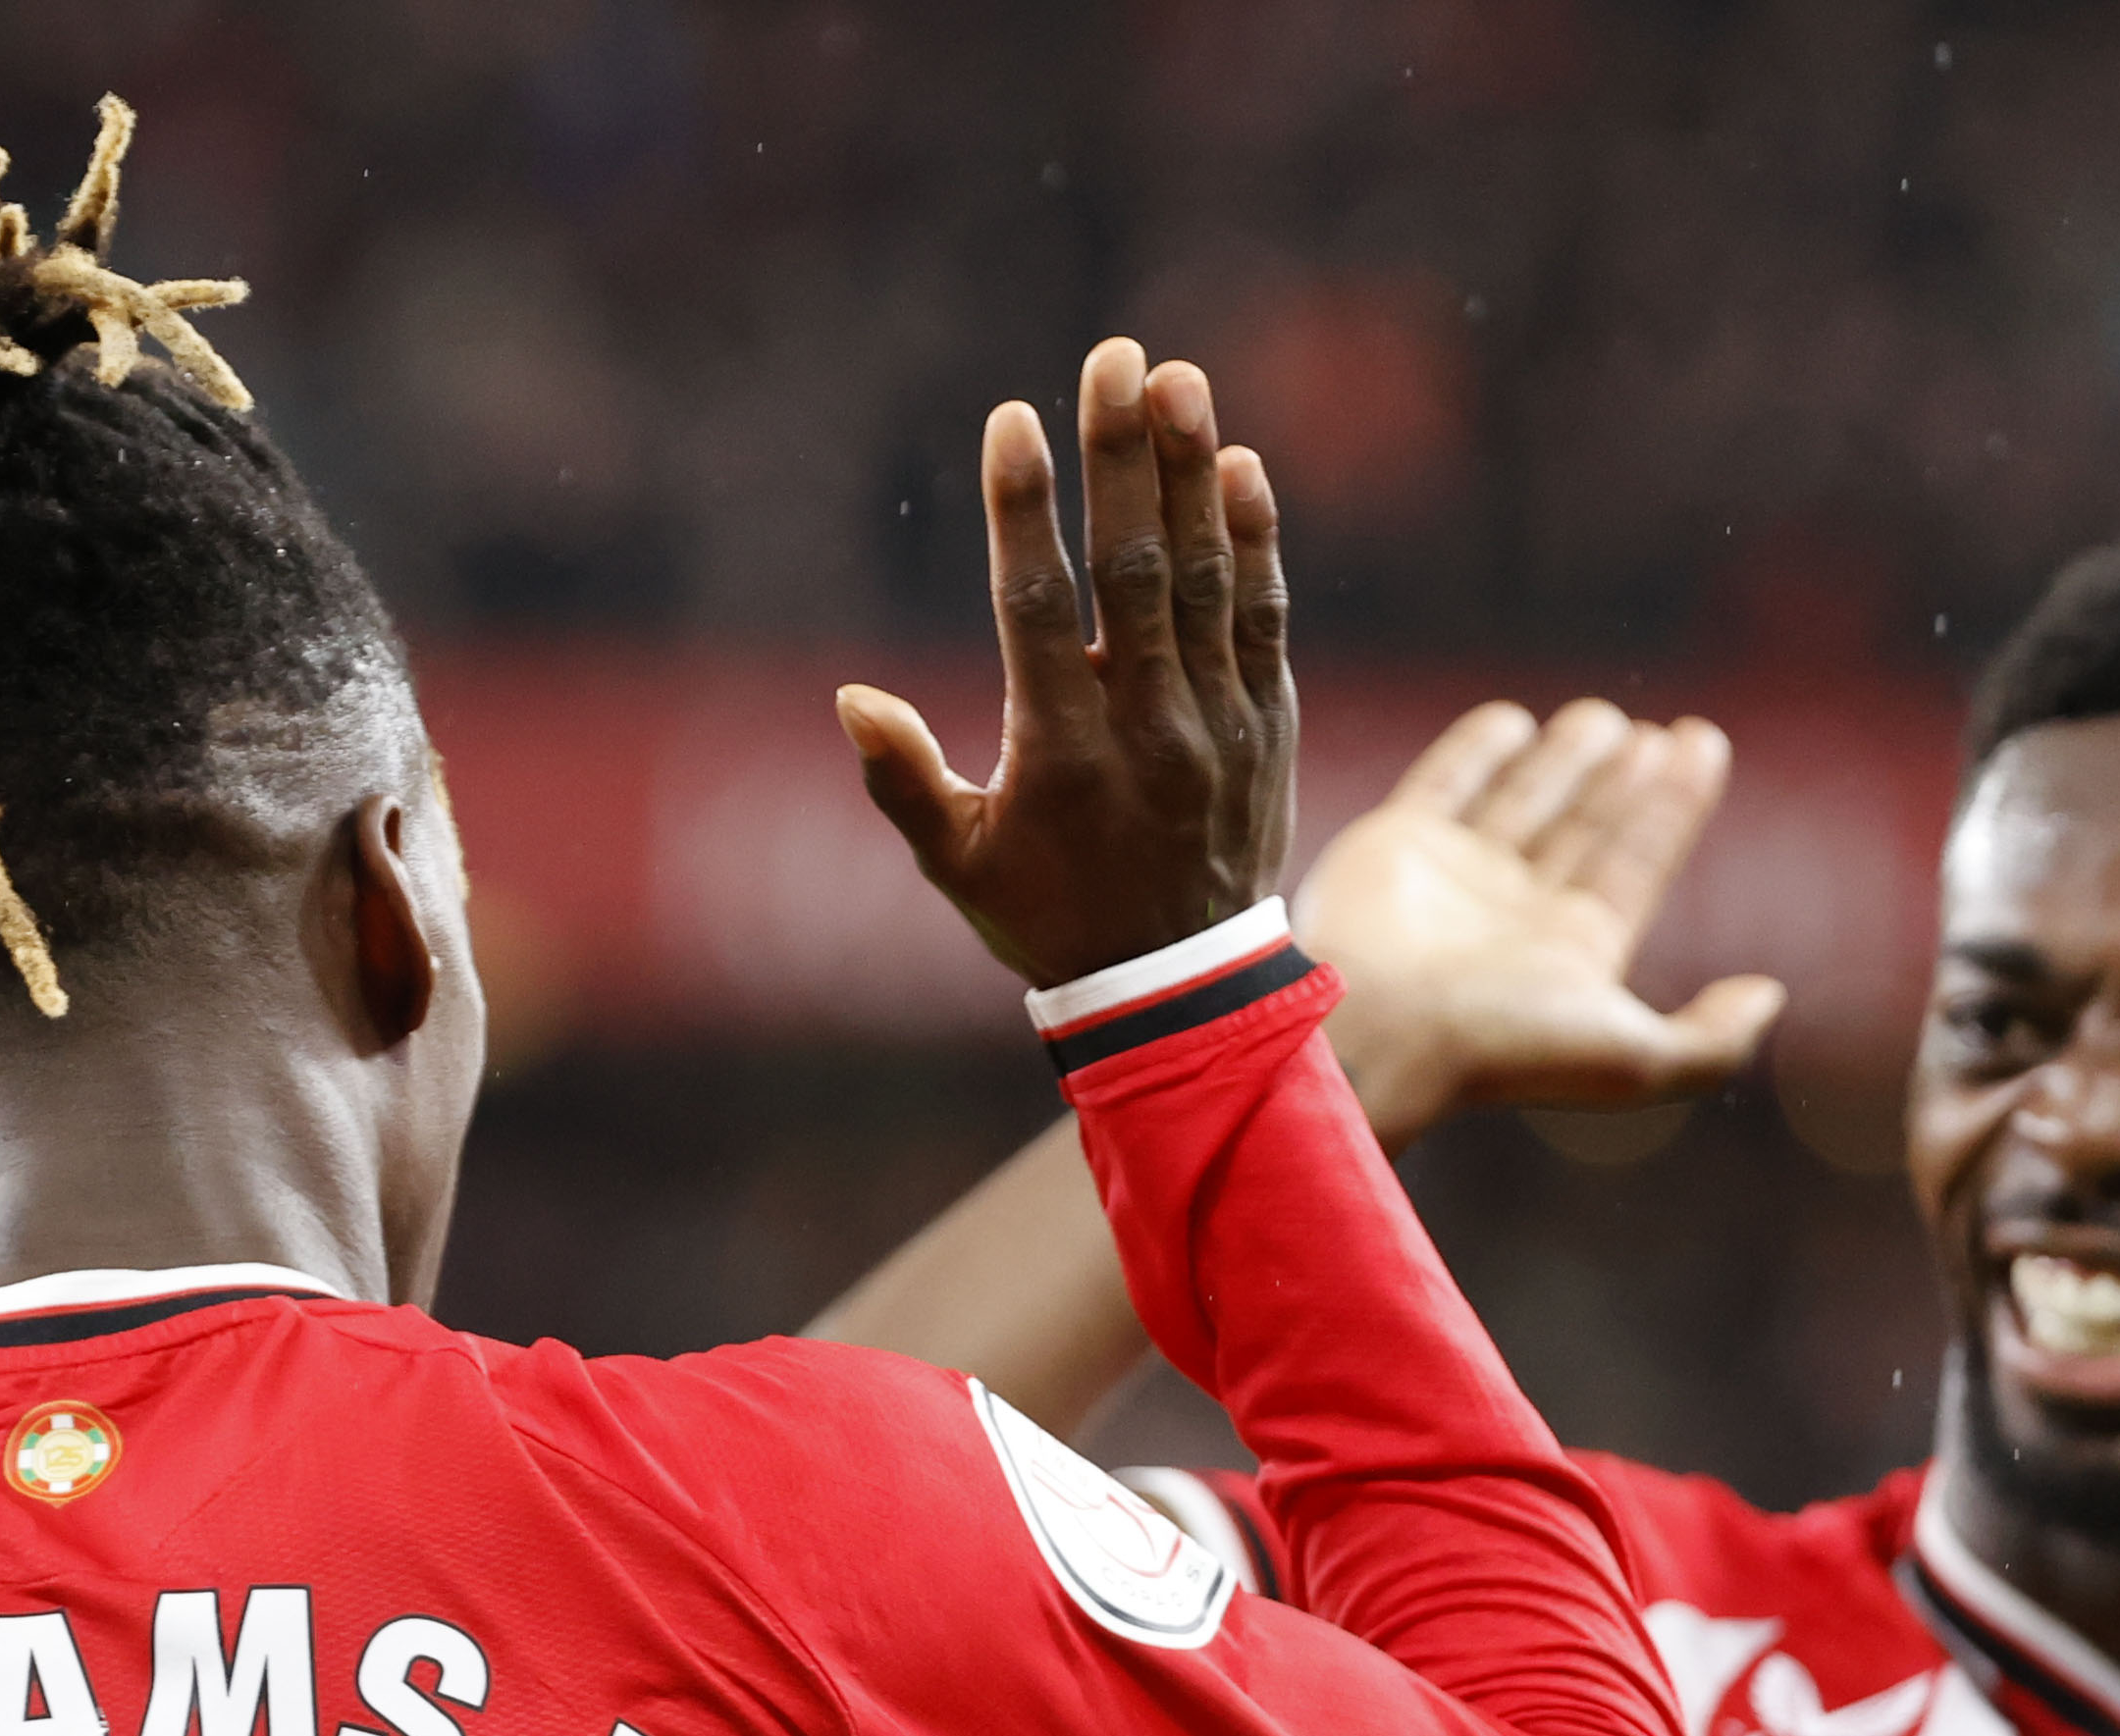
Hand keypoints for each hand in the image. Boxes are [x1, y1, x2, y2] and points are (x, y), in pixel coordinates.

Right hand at [840, 338, 1295, 991]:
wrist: (1182, 994)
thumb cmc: (1051, 920)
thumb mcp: (958, 868)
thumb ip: (905, 780)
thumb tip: (851, 697)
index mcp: (1062, 755)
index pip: (1037, 610)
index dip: (1022, 511)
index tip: (1013, 421)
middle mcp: (1147, 729)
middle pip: (1133, 571)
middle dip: (1122, 458)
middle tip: (1115, 357)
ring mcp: (1218, 724)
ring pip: (1205, 581)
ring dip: (1192, 475)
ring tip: (1179, 381)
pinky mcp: (1268, 726)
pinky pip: (1263, 620)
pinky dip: (1255, 544)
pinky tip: (1242, 468)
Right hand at [1299, 698, 1789, 1144]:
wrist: (1374, 1028)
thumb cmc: (1499, 1044)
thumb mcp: (1631, 1058)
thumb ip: (1710, 1040)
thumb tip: (1771, 997)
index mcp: (1572, 953)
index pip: (1636, 861)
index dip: (1674, 805)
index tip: (1702, 742)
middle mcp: (1515, 915)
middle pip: (1585, 830)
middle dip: (1623, 783)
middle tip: (1654, 735)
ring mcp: (1455, 878)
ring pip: (1523, 803)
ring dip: (1564, 762)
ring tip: (1603, 719)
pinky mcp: (1396, 843)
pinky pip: (1445, 783)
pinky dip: (1476, 751)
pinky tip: (1512, 721)